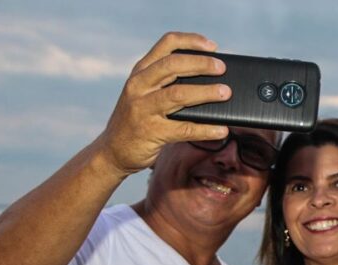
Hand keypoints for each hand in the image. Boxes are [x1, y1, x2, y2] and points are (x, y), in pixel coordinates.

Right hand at [97, 32, 231, 175]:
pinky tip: (221, 129)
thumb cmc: (138, 119)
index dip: (191, 41)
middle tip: (222, 68)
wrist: (112, 151)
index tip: (213, 46)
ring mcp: (143, 108)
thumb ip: (168, 83)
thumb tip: (212, 80)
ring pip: (178, 94)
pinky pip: (184, 129)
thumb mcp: (146, 93)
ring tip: (225, 93)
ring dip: (205, 92)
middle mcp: (139, 85)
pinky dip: (206, 129)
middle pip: (173, 65)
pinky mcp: (151, 132)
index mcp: (141, 71)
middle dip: (201, 64)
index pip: (167, 45)